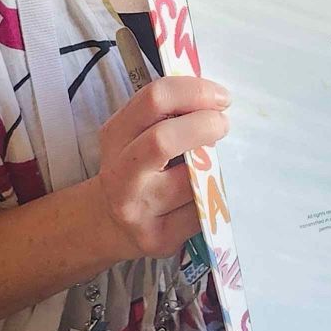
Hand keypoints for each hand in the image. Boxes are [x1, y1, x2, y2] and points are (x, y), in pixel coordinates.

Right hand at [89, 77, 227, 260]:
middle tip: (222, 123)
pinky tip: (204, 195)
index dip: (194, 92)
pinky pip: (201, 212)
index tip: (219, 97)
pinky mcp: (160, 238)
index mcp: (116, 137)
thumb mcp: (134, 135)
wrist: (108, 224)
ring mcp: (139, 210)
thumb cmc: (135, 169)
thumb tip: (213, 99)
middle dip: (204, 125)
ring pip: (191, 182)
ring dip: (212, 168)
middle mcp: (121, 174)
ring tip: (211, 164)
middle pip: (162, 140)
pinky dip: (211, 199)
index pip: (154, 100)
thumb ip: (166, 114)